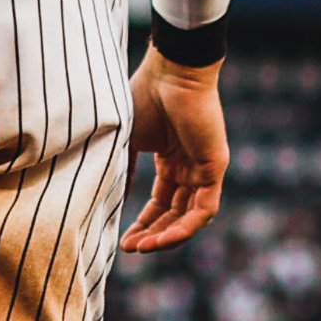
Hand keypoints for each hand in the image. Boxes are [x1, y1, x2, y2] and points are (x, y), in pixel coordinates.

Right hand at [120, 48, 226, 251]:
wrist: (171, 71)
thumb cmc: (145, 95)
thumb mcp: (127, 140)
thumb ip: (122, 169)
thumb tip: (105, 199)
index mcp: (170, 159)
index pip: (161, 202)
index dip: (143, 223)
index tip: (123, 240)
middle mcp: (189, 167)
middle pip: (174, 213)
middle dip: (152, 234)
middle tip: (130, 249)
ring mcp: (204, 168)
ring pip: (189, 216)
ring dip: (167, 236)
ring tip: (143, 248)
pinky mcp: (215, 167)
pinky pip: (204, 209)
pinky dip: (186, 228)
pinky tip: (162, 239)